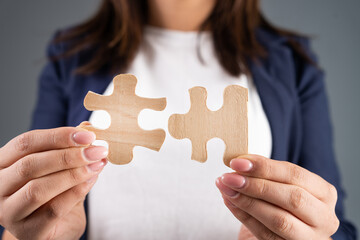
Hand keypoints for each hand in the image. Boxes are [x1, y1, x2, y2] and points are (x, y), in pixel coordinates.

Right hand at [0, 127, 107, 239]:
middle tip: (96, 150)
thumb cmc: (55, 192)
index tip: (87, 134)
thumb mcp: (62, 166)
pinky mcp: (28, 231)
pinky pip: (53, 209)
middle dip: (68, 155)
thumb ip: (71, 147)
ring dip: (73, 174)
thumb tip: (86, 126)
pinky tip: (91, 180)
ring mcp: (9, 212)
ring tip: (97, 165)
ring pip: (38, 189)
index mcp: (3, 163)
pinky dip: (76, 192)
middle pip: (29, 165)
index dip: (58, 136)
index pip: (25, 143)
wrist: (56, 227)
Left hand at [216, 154, 338, 239]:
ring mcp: (309, 237)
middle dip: (256, 185)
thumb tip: (241, 162)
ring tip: (226, 188)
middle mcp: (323, 217)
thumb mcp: (283, 184)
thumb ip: (267, 174)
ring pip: (279, 219)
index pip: (295, 175)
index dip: (265, 167)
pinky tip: (230, 201)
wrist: (287, 232)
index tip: (239, 162)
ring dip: (247, 201)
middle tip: (230, 176)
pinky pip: (264, 233)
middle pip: (292, 198)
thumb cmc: (284, 202)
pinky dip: (243, 215)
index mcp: (324, 193)